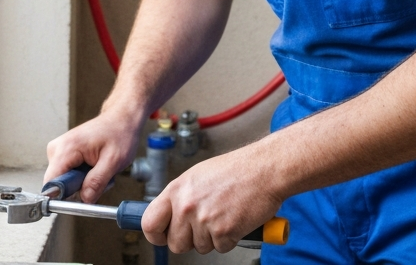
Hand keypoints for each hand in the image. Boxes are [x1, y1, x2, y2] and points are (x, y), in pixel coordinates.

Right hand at [44, 106, 144, 202]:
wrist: (121, 119)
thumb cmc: (119, 134)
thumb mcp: (114, 161)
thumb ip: (97, 182)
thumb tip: (84, 199)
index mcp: (67, 148)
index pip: (50, 183)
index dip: (64, 197)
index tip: (80, 198)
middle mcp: (57, 148)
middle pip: (58, 185)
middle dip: (80, 188)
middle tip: (99, 178)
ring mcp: (59, 150)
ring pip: (64, 182)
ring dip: (83, 182)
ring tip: (99, 169)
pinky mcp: (63, 154)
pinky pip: (68, 175)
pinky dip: (83, 176)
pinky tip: (94, 167)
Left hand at [142, 145, 284, 253]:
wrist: (265, 169)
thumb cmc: (237, 169)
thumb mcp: (198, 176)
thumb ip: (182, 196)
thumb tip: (172, 215)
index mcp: (177, 189)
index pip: (149, 223)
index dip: (156, 235)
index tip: (163, 237)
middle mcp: (186, 206)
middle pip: (175, 243)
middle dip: (190, 240)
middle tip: (204, 227)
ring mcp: (204, 220)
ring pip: (200, 247)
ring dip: (213, 238)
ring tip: (224, 215)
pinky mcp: (224, 232)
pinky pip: (221, 248)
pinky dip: (230, 239)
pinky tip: (236, 219)